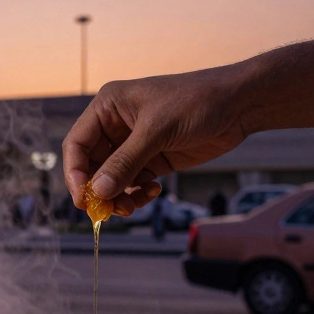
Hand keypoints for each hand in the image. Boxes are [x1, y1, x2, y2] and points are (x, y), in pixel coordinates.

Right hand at [62, 68, 248, 215]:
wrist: (238, 104)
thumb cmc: (195, 101)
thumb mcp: (156, 130)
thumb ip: (125, 162)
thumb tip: (98, 192)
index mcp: (108, 107)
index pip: (77, 144)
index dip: (75, 172)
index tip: (84, 198)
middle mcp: (116, 125)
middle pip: (92, 166)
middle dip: (99, 189)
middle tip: (107, 211)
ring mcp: (135, 144)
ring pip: (113, 179)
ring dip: (118, 196)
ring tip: (132, 207)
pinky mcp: (154, 159)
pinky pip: (135, 183)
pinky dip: (138, 193)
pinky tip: (153, 192)